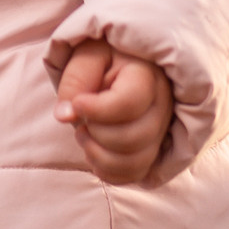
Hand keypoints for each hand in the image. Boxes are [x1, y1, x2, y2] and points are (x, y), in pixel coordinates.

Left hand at [53, 39, 171, 185]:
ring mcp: (162, 130)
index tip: (77, 103)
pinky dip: (108, 170)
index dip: (95, 110)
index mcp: (148, 75)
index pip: (128, 104)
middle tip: (80, 119)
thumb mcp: (86, 54)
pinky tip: (94, 151)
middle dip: (95, 133)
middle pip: (132, 138)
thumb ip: (75, 80)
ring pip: (135, 161)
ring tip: (85, 134)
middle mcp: (163, 106)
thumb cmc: (103, 56)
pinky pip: (135, 174)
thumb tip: (65, 116)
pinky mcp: (154, 149)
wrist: (123, 64)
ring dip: (99, 155)